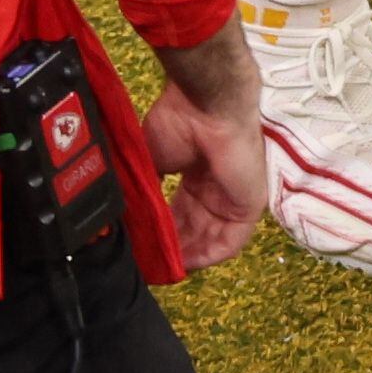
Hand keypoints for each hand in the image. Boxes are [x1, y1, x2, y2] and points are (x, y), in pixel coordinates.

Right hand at [147, 25, 269, 274]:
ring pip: (210, 239)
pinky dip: (207, 256)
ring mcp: (234, 196)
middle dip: (171, 248)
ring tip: (161, 267)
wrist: (205, 105)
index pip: (179, 213)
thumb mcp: (150, 159)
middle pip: (194, 229)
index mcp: (196, 173)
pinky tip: (185, 265)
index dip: (161, 232)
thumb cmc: (178, 122)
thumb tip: (122, 214)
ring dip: (186, 256)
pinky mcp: (249, 204)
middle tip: (147, 263)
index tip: (141, 248)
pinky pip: (231, 242)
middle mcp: (216, 187)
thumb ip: (142, 187)